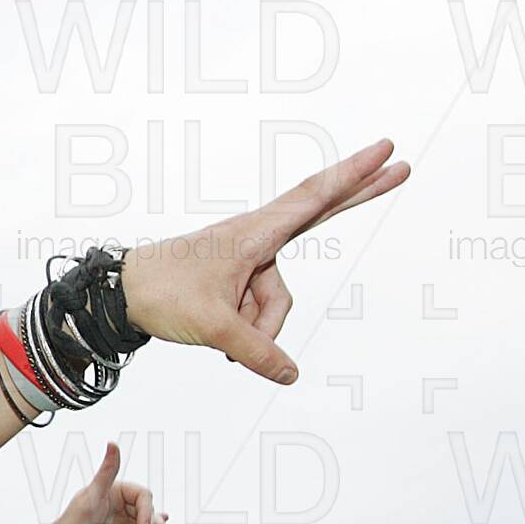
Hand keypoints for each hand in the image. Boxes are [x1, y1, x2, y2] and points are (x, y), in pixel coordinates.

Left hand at [48, 445, 166, 523]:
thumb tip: (112, 444)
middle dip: (152, 522)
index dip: (146, 511)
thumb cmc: (74, 523)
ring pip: (145, 516)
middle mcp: (116, 497)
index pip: (142, 494)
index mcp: (112, 487)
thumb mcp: (94, 496)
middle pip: (147, 506)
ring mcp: (118, 512)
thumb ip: (107, 471)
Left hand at [119, 138, 407, 383]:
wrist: (122, 294)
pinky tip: (219, 338)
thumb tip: (289, 374)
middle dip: (360, 194)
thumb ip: (255, 352)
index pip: (313, 199)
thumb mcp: (212, 328)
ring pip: (277, 305)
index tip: (385, 149)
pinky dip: (246, 332)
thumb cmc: (163, 294)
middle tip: (402, 165)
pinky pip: (261, 315)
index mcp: (254, 232)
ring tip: (215, 331)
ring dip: (254, 329)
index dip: (353, 177)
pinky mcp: (243, 279)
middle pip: (320, 216)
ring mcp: (253, 259)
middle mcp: (259, 238)